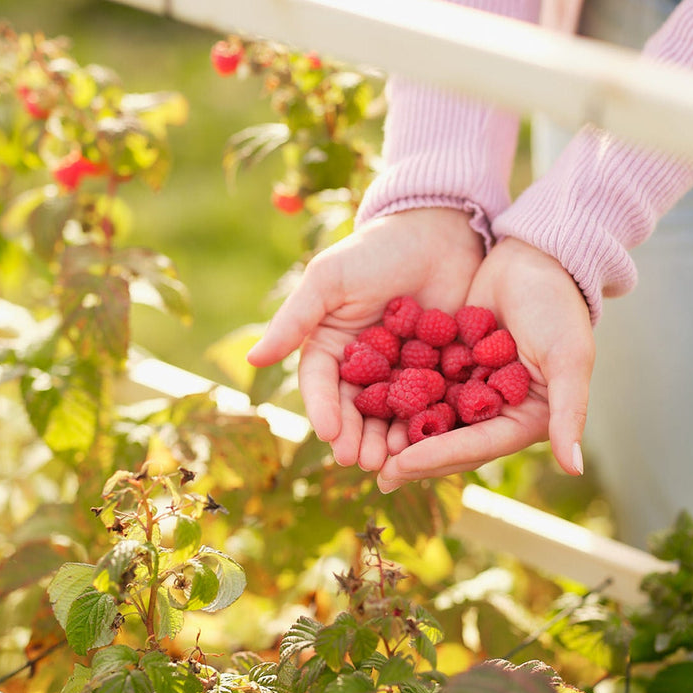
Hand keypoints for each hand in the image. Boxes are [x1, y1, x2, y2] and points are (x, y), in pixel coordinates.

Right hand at [246, 207, 483, 470]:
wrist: (438, 230)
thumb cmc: (374, 250)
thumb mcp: (328, 280)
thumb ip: (294, 319)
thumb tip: (253, 358)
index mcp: (329, 344)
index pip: (320, 384)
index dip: (323, 410)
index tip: (331, 434)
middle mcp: (362, 364)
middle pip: (354, 408)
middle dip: (356, 436)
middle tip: (362, 461)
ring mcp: (401, 370)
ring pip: (390, 413)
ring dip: (389, 439)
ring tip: (394, 461)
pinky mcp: (439, 371)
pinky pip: (432, 403)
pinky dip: (428, 424)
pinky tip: (431, 441)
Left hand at [375, 237, 593, 491]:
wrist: (533, 256)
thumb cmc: (558, 305)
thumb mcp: (569, 357)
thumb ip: (569, 411)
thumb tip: (574, 469)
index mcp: (525, 418)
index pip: (477, 446)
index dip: (439, 456)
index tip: (400, 464)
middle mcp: (495, 410)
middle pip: (449, 442)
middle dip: (413, 458)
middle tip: (375, 473)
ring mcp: (468, 388)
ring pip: (428, 418)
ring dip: (398, 433)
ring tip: (364, 447)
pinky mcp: (447, 364)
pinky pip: (417, 385)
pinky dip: (394, 397)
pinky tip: (362, 403)